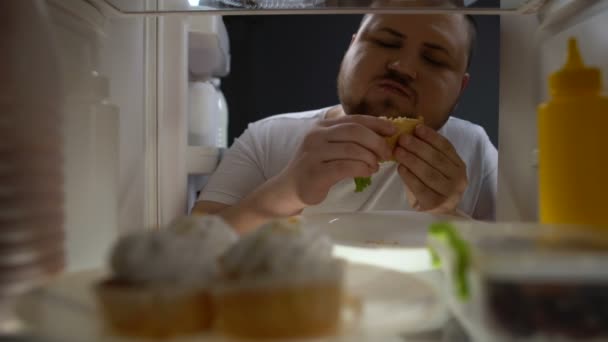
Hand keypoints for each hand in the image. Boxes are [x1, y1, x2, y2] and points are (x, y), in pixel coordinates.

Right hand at [239, 114, 395, 219]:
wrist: (290, 187)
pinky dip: (362, 168)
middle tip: (387, 153)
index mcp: (322, 126)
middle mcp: (316, 135)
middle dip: (376, 141)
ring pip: (352, 149)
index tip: (393, 131)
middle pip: (355, 131)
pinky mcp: (315, 172)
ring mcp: (314, 153)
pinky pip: (345, 167)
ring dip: (370, 157)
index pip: (354, 119)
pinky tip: (368, 172)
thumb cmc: (316, 167)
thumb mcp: (330, 146)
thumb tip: (382, 134)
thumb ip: (349, 139)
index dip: (376, 123)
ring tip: (376, 165)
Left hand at [394, 124, 466, 214]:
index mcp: (459, 166)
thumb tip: (410, 133)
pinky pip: (421, 188)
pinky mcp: (436, 205)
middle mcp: (458, 179)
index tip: (416, 128)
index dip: (431, 136)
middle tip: (402, 139)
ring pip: (429, 173)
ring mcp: (449, 193)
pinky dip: (409, 177)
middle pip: (436, 159)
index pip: (446, 147)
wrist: (437, 214)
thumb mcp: (435, 168)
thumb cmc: (432, 187)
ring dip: (412, 160)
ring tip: (398, 151)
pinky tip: (400, 168)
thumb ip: (427, 153)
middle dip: (418, 147)